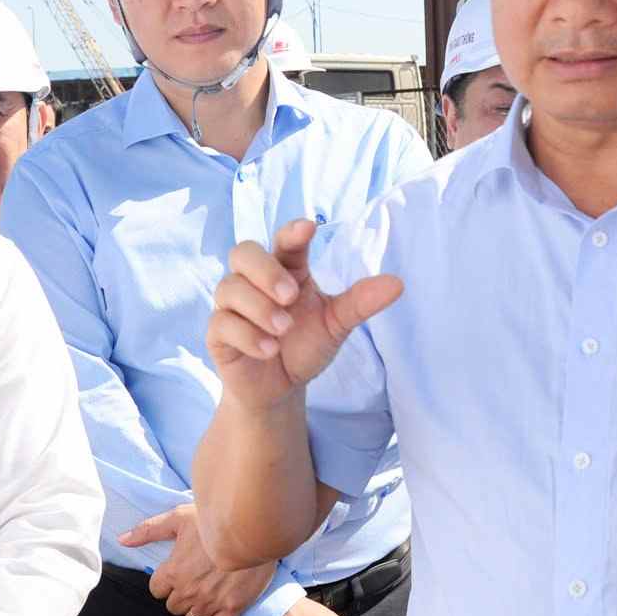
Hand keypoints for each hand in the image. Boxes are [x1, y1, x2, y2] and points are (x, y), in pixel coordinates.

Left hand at [120, 503, 276, 615]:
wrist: (254, 528)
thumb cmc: (216, 520)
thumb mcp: (179, 517)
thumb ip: (149, 530)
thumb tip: (122, 540)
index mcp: (173, 571)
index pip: (157, 590)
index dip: (166, 580)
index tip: (178, 571)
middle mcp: (189, 591)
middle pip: (173, 606)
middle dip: (181, 595)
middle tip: (195, 579)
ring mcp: (211, 602)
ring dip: (197, 608)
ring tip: (208, 591)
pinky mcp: (233, 607)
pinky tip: (220, 606)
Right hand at [205, 219, 403, 408]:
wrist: (281, 388)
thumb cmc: (305, 345)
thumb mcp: (336, 324)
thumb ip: (360, 303)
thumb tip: (398, 283)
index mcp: (286, 270)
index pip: (284, 242)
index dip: (292, 232)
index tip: (308, 227)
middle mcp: (254, 282)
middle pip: (243, 252)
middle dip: (265, 270)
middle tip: (290, 295)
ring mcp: (232, 306)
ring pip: (229, 287)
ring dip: (258, 307)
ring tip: (283, 330)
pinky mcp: (218, 333)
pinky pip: (221, 322)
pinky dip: (246, 334)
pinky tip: (269, 349)